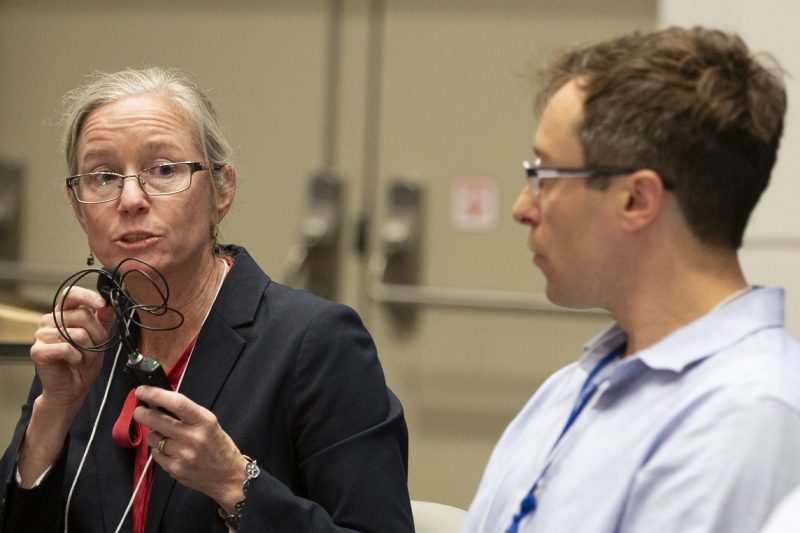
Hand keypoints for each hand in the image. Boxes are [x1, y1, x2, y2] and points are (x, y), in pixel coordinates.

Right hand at [31, 286, 113, 412]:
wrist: (72, 388)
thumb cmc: (84, 362)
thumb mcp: (99, 338)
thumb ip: (104, 320)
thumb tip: (107, 305)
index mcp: (63, 314)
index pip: (71, 294)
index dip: (88, 296)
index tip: (102, 304)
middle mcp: (49, 321)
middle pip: (82, 315)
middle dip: (97, 334)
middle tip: (94, 348)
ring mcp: (41, 335)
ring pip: (77, 333)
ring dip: (88, 349)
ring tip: (83, 357)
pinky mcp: (38, 351)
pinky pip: (67, 348)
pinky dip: (77, 357)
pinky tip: (73, 362)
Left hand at [134, 386, 247, 511]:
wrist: (228, 476)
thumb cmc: (219, 447)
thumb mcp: (210, 424)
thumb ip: (188, 415)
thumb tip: (160, 404)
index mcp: (204, 421)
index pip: (177, 403)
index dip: (155, 395)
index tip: (142, 391)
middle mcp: (193, 437)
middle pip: (158, 420)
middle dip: (143, 414)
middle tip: (139, 411)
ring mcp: (183, 454)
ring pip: (154, 438)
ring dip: (154, 435)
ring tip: (165, 437)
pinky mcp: (175, 469)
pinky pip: (156, 454)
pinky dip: (159, 450)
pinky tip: (170, 451)